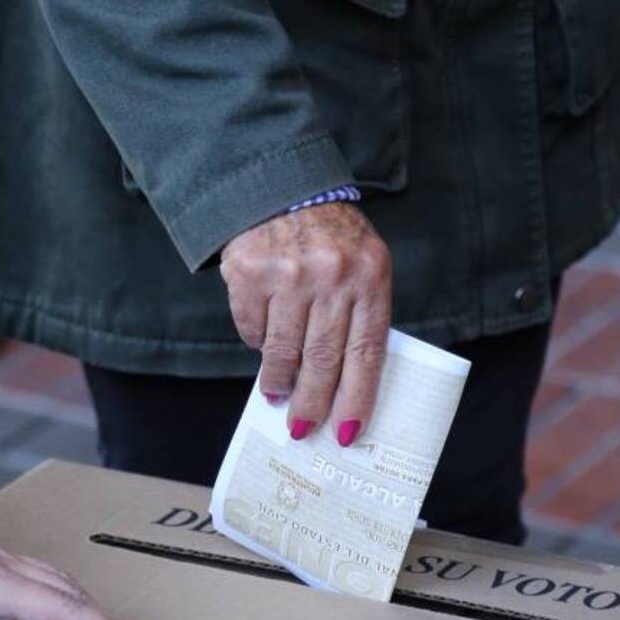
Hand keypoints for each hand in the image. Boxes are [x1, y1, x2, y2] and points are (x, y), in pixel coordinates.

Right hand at [220, 202, 391, 446]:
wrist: (285, 186)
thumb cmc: (332, 238)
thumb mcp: (364, 266)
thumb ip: (359, 316)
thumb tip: (343, 386)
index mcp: (370, 278)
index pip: (366, 354)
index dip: (355, 399)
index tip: (346, 432)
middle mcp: (331, 276)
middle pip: (322, 361)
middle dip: (311, 404)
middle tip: (302, 427)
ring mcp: (289, 274)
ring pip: (282, 352)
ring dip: (278, 381)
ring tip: (276, 393)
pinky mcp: (250, 272)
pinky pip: (251, 329)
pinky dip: (257, 342)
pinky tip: (263, 340)